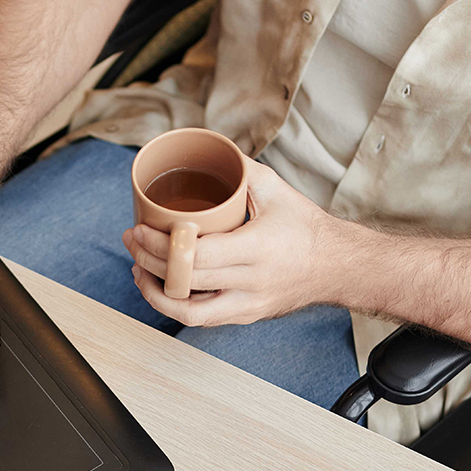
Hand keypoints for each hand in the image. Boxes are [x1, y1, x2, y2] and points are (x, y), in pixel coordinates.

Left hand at [123, 159, 341, 325]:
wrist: (337, 266)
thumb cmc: (306, 227)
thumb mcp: (276, 189)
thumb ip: (239, 170)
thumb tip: (205, 152)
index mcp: (258, 248)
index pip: (197, 256)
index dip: (160, 246)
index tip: (141, 229)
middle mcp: (252, 282)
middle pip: (186, 282)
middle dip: (148, 261)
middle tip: (132, 240)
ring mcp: (248, 304)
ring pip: (190, 313)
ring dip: (156, 292)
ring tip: (139, 269)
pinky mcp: (246, 315)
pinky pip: (203, 318)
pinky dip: (176, 303)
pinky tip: (161, 285)